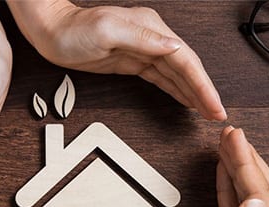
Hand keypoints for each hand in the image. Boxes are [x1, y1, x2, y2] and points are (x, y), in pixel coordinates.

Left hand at [7, 0, 225, 120]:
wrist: (51, 31)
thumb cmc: (72, 30)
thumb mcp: (108, 29)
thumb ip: (144, 38)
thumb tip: (174, 46)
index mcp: (151, 30)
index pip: (186, 60)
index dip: (203, 85)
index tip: (214, 105)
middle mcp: (152, 39)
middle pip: (187, 69)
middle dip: (204, 92)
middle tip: (217, 114)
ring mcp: (143, 51)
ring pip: (176, 75)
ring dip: (193, 94)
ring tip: (208, 111)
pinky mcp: (133, 62)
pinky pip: (161, 78)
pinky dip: (176, 90)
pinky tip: (185, 99)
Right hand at [181, 127, 268, 206]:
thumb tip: (252, 204)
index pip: (260, 196)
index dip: (246, 163)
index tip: (233, 138)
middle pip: (261, 192)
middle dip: (247, 158)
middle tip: (230, 134)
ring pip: (249, 199)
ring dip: (239, 170)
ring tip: (227, 147)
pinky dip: (228, 191)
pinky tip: (222, 180)